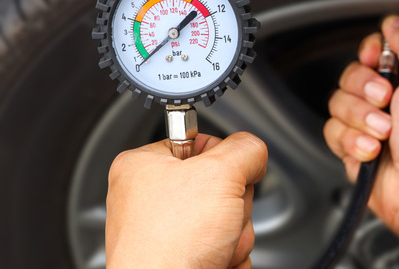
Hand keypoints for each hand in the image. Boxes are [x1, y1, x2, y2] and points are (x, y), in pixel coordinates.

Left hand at [105, 132, 266, 268]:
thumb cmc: (171, 245)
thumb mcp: (221, 173)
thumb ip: (246, 149)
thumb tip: (254, 153)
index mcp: (142, 167)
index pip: (201, 142)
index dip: (224, 160)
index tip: (225, 176)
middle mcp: (148, 198)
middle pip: (221, 184)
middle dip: (233, 205)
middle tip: (218, 218)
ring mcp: (164, 232)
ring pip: (227, 218)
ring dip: (235, 234)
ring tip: (213, 245)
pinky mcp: (181, 259)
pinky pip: (223, 245)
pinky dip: (228, 254)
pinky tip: (213, 261)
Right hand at [325, 17, 398, 268]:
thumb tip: (395, 23)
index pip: (380, 50)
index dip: (371, 53)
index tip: (375, 59)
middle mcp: (396, 101)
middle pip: (352, 75)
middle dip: (364, 89)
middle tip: (386, 102)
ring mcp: (375, 126)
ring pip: (339, 104)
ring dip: (359, 119)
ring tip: (384, 134)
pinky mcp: (357, 149)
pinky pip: (334, 133)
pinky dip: (351, 142)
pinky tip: (372, 152)